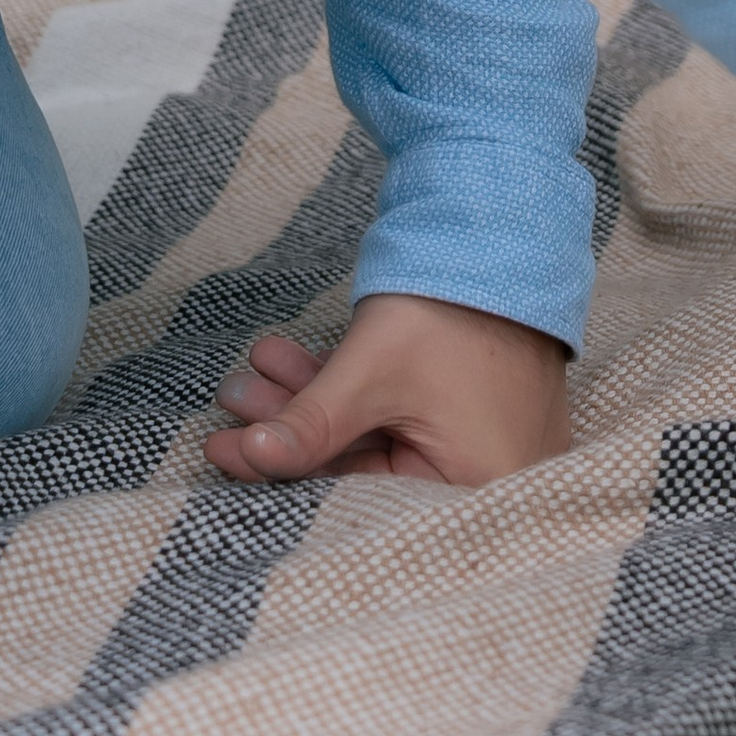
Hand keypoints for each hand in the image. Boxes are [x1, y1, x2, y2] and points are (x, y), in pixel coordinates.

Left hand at [203, 293, 570, 484]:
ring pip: (376, 438)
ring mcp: (483, 443)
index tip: (224, 449)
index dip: (285, 473)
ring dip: (314, 404)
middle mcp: (487, 479)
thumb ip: (311, 424)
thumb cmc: (454, 307)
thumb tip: (250, 458)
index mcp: (476, 486)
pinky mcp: (473, 414)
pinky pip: (399, 418)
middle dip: (294, 428)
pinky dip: (351, 393)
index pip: (356, 497)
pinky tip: (297, 362)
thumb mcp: (372, 370)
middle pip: (365, 469)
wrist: (512, 237)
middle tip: (234, 401)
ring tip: (256, 371)